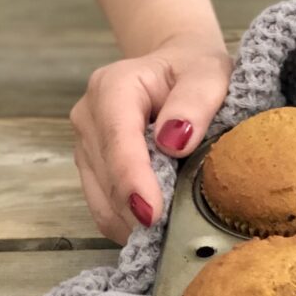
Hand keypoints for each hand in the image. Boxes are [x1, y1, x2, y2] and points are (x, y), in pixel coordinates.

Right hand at [69, 32, 232, 243]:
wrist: (178, 63)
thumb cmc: (195, 68)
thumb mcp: (209, 74)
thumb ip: (195, 102)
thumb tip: (175, 142)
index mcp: (114, 87)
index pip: (118, 141)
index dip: (133, 181)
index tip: (152, 215)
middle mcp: (90, 115)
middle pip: (107, 175)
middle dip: (137, 207)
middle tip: (177, 231)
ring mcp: (86, 142)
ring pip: (101, 196)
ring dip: (131, 219)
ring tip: (172, 230)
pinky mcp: (92, 163)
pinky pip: (103, 203)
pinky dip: (127, 219)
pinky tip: (157, 226)